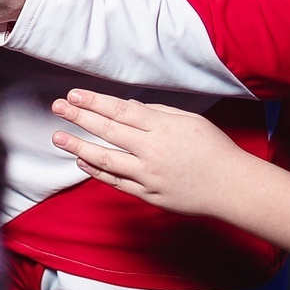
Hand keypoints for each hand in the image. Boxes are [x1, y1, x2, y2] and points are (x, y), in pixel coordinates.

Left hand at [47, 89, 250, 218]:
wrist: (231, 187)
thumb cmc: (213, 149)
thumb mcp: (188, 120)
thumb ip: (155, 113)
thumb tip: (127, 108)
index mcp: (163, 128)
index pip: (121, 111)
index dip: (95, 102)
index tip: (74, 95)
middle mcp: (152, 151)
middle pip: (108, 132)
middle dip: (80, 118)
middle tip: (58, 108)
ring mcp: (149, 175)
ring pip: (106, 160)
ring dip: (79, 147)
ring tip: (58, 137)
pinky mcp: (149, 195)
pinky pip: (117, 182)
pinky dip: (97, 171)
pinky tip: (82, 161)